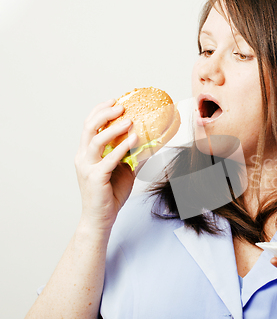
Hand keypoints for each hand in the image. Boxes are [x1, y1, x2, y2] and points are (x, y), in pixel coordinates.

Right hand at [75, 99, 138, 231]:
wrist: (100, 218)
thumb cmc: (110, 194)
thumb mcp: (124, 170)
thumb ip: (132, 155)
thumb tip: (151, 142)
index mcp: (87, 153)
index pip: (89, 126)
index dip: (100, 111)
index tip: (114, 101)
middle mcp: (83, 157)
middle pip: (89, 128)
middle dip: (104, 114)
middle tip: (121, 107)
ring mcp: (87, 167)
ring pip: (97, 141)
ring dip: (114, 128)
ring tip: (129, 120)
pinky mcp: (95, 177)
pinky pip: (109, 158)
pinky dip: (122, 147)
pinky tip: (135, 139)